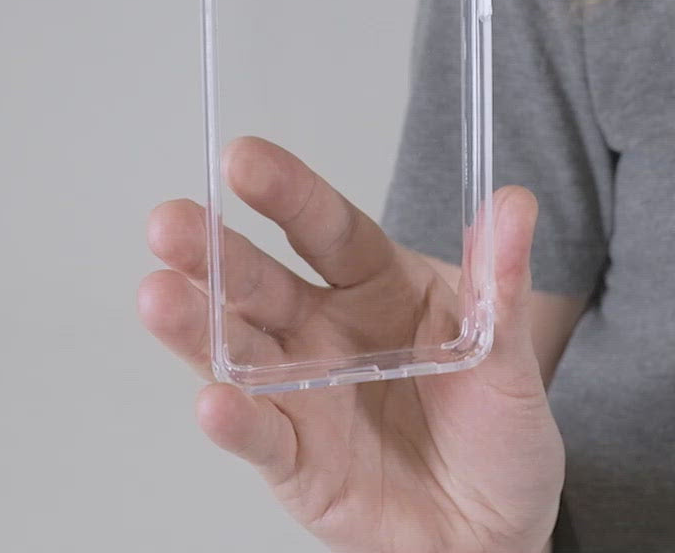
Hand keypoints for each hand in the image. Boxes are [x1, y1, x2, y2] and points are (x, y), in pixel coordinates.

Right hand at [138, 136, 563, 552]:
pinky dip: (237, 421)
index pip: (326, 229)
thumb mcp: (508, 354)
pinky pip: (262, 436)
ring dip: (197, 325)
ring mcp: (304, 391)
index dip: (288, 194)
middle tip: (170, 221)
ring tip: (159, 296)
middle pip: (263, 282)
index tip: (245, 159)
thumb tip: (515, 204)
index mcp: (376, 285)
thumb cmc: (497, 431)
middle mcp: (325, 328)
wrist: (491, 531)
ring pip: (241, 350)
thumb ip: (501, 284)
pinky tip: (213, 402)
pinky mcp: (295, 457)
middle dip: (214, 250)